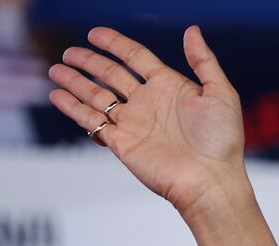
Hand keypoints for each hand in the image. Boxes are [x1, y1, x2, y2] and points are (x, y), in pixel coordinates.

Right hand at [48, 26, 246, 220]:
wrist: (211, 181)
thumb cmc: (222, 141)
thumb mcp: (221, 94)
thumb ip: (204, 61)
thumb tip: (192, 30)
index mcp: (170, 87)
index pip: (136, 58)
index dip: (115, 44)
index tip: (94, 33)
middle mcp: (149, 103)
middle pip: (111, 75)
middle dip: (89, 62)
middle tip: (69, 53)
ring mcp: (134, 123)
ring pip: (97, 96)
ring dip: (75, 83)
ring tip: (56, 71)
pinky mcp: (122, 143)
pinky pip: (92, 121)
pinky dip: (73, 109)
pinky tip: (57, 96)